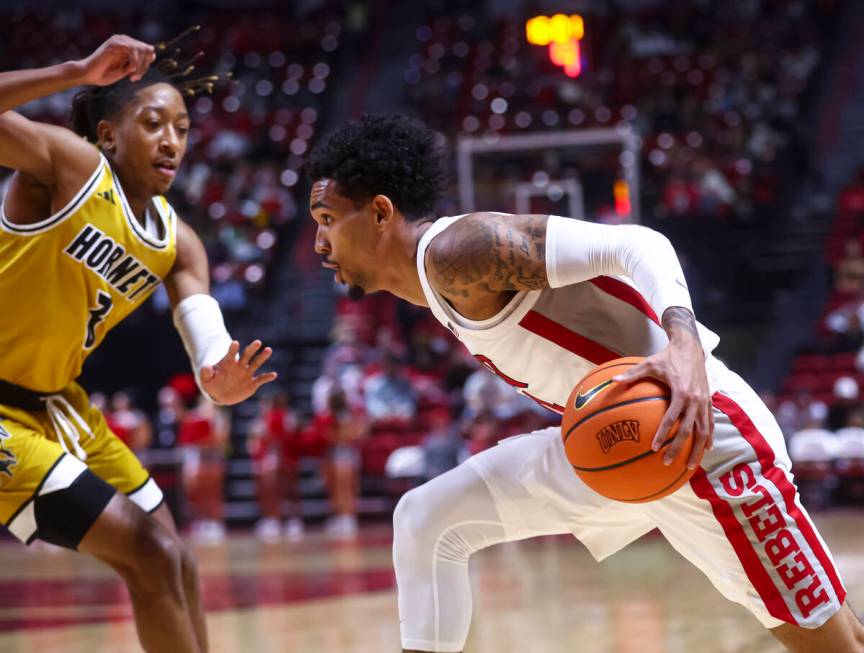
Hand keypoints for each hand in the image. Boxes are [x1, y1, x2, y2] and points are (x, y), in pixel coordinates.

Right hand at [75, 35, 155, 85]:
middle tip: (135, 78)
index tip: (137, 77)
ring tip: (133, 77)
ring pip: (142, 49)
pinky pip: (132, 49)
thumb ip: (139, 63)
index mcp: (128, 47)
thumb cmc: (105, 75)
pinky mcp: (114, 42)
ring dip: (140, 65)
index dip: (147, 65)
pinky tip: (130, 70)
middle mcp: (125, 41)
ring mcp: (119, 40)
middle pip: (147, 49)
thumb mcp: (127, 70)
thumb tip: (153, 55)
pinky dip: (135, 61)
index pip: (148, 51)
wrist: (88, 75)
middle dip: (145, 66)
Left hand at [200, 340, 277, 405]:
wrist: (221, 393)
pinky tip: (274, 375)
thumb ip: (206, 373)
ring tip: (268, 350)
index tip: (235, 343)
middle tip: (257, 342)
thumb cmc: (212, 383)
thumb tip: (206, 367)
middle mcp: (240, 365)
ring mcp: (247, 373)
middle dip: (252, 348)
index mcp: (229, 362)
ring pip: (256, 363)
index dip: (233, 349)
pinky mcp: (252, 383)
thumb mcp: (206, 379)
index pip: (231, 353)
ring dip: (262, 357)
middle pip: (247, 355)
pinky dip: (267, 377)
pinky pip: (261, 379)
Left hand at [613, 340, 713, 469]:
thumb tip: (613, 380)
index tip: (654, 447)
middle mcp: (695, 399)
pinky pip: (710, 423)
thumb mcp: (649, 364)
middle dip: (678, 448)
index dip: (663, 434)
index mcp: (681, 392)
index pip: (672, 418)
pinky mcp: (709, 401)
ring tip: (689, 465)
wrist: (690, 347)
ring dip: (697, 449)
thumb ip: (632, 374)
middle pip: (688, 430)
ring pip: (703, 431)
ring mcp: (704, 401)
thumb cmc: (667, 357)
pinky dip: (709, 437)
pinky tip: (706, 449)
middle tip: (667, 462)